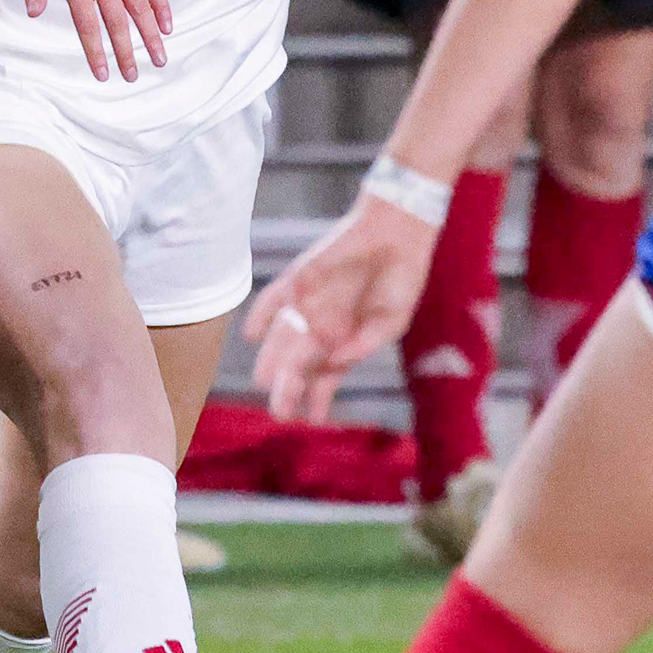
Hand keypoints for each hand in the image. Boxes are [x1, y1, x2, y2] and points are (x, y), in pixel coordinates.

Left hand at [20, 0, 172, 82]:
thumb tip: (34, 14)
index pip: (88, 25)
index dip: (97, 52)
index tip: (104, 75)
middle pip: (118, 23)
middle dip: (128, 53)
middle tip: (133, 77)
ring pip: (141, 7)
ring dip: (151, 35)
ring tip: (160, 58)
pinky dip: (161, 6)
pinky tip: (167, 26)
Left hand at [241, 197, 440, 422]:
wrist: (397, 234)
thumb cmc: (400, 280)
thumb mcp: (391, 322)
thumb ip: (364, 344)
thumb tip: (336, 362)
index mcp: (344, 342)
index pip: (324, 377)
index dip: (317, 398)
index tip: (311, 419)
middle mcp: (322, 327)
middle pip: (298, 364)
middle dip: (289, 388)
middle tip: (281, 410)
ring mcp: (308, 304)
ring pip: (283, 338)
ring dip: (273, 360)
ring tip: (266, 381)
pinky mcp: (299, 279)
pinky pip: (273, 299)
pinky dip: (262, 314)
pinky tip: (252, 334)